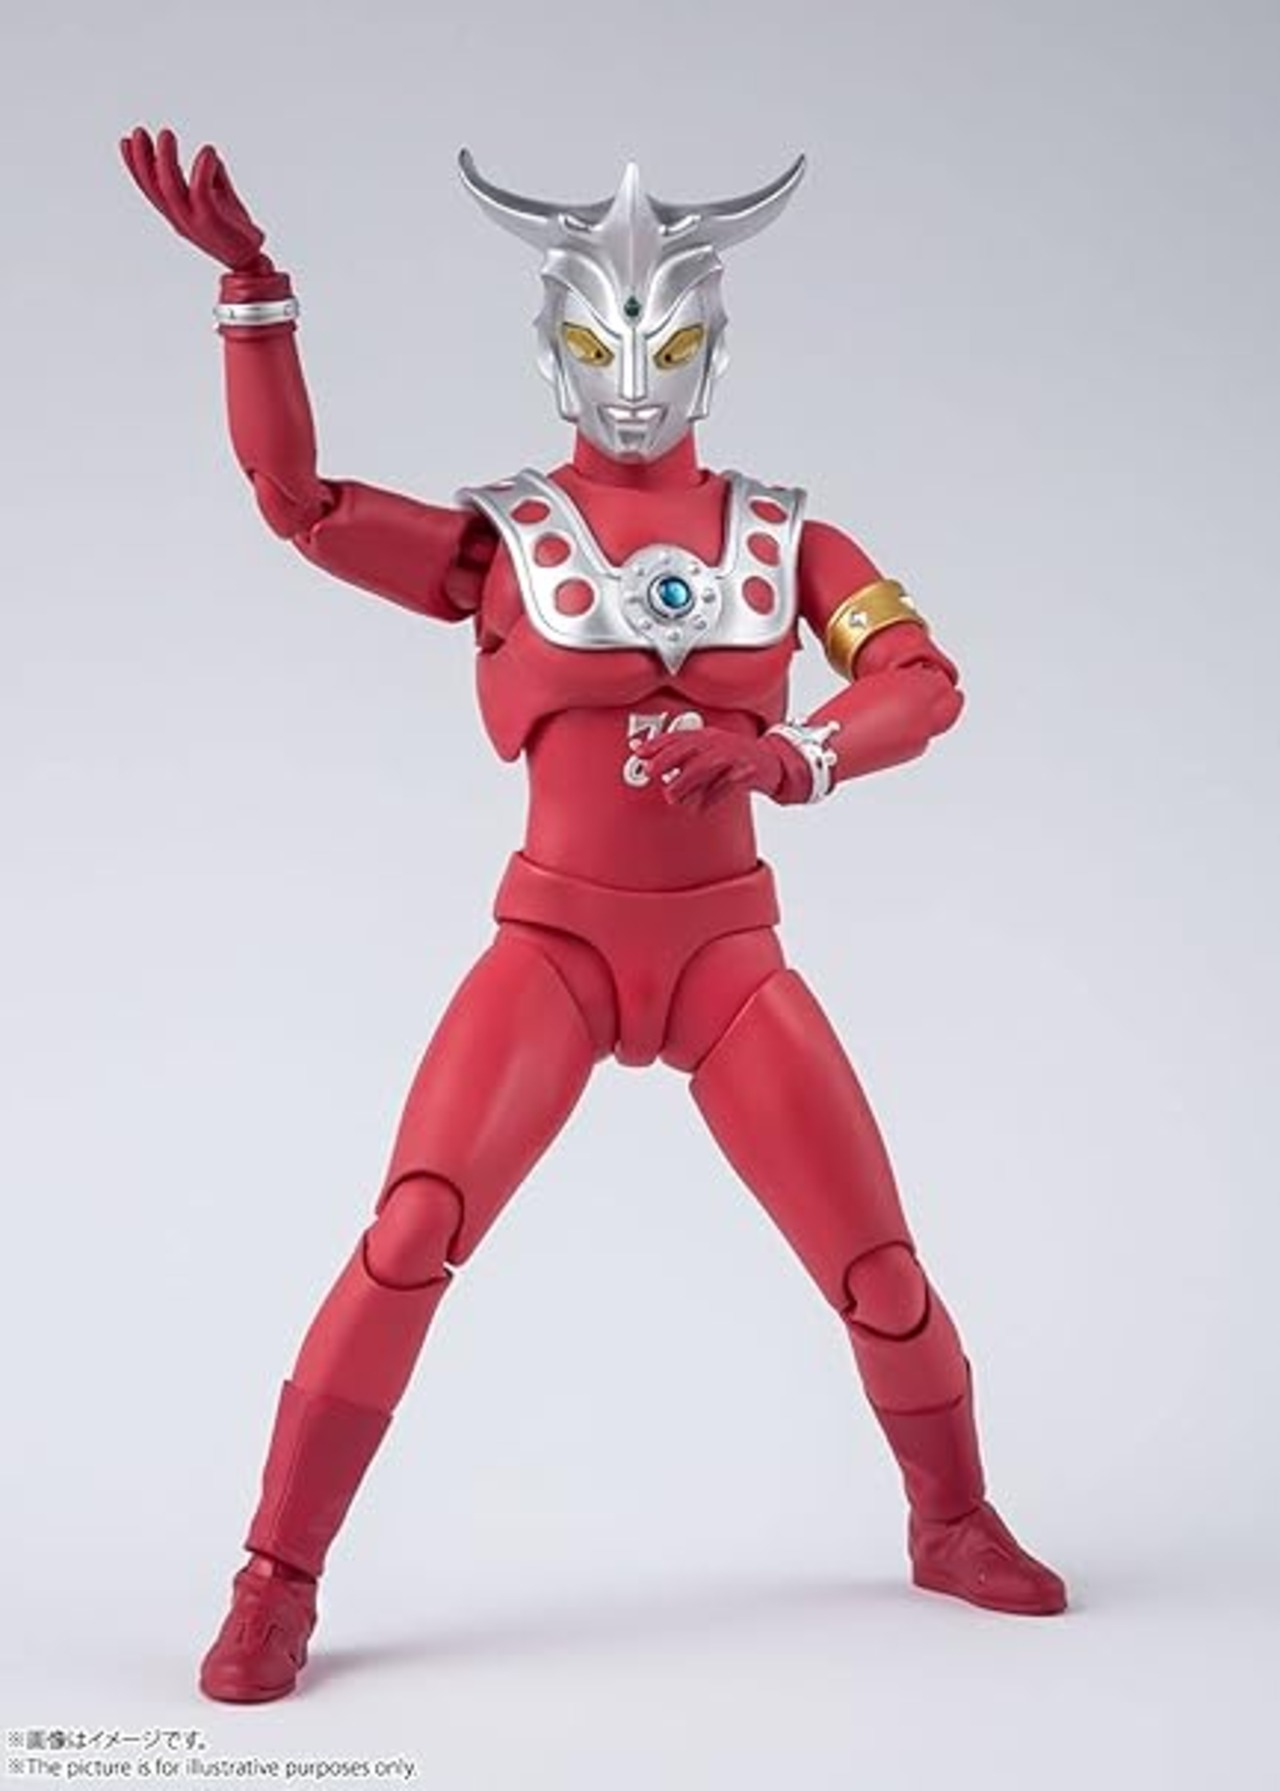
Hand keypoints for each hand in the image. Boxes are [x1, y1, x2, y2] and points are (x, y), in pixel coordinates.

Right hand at [120, 126, 272, 272]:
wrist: (250, 258)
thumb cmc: (233, 228)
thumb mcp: (218, 197)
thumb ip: (210, 176)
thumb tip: (207, 155)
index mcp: (176, 212)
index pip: (150, 188)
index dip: (135, 166)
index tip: (126, 140)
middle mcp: (180, 218)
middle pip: (154, 187)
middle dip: (143, 158)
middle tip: (139, 132)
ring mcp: (194, 220)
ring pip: (171, 188)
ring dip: (166, 159)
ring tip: (165, 134)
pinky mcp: (211, 220)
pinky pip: (200, 191)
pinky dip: (201, 169)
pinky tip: (208, 152)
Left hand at [631, 725, 807, 811]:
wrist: (774, 763)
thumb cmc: (737, 760)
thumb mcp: (710, 754)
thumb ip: (685, 760)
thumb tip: (654, 766)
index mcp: (708, 736)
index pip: (679, 736)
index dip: (658, 743)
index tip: (639, 752)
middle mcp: (720, 743)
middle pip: (690, 747)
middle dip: (667, 758)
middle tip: (649, 771)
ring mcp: (735, 756)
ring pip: (706, 765)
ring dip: (686, 781)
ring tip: (672, 796)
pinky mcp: (748, 772)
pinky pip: (726, 785)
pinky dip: (711, 797)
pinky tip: (700, 807)